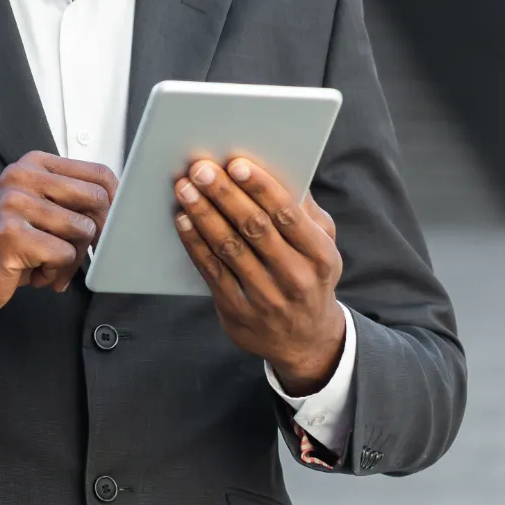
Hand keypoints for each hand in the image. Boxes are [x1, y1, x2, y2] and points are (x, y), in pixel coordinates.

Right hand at [0, 152, 117, 341]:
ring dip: (72, 260)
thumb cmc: (0, 245)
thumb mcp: (35, 209)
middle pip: (96, 201)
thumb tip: (120, 210)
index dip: (115, 205)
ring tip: (48, 268)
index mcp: (31, 165)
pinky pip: (63, 254)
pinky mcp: (11, 234)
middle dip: (95, 236)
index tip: (107, 228)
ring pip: (82, 231)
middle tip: (74, 255)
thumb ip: (69, 201)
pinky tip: (35, 276)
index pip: (99, 174)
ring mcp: (14, 204)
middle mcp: (21, 177)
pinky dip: (55, 273)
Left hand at [172, 157, 345, 394]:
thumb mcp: (322, 247)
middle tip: (201, 169)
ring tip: (185, 189)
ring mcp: (266, 297)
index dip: (261, 188)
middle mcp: (296, 278)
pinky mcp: (238, 310)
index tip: (237, 164)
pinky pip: (212, 271)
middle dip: (225, 195)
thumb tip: (283, 168)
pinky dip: (195, 243)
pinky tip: (183, 220)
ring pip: (230, 248)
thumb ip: (305, 212)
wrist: (305, 341)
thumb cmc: (310, 276)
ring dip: (204, 215)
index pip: (288, 215)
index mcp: (321, 255)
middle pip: (255, 228)